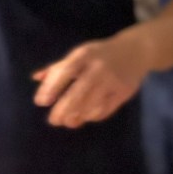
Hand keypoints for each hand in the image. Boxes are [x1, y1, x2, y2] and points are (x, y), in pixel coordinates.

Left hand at [33, 34, 147, 127]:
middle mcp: (98, 68)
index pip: (64, 72)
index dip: (51, 88)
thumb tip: (36, 78)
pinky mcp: (124, 92)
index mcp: (84, 55)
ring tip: (68, 122)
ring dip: (78, 116)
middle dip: (63, 109)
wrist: (136, 50)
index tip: (40, 102)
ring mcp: (113, 81)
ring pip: (92, 104)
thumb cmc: (101, 53)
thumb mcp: (80, 54)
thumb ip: (58, 67)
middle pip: (78, 92)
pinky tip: (86, 117)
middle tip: (53, 120)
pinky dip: (94, 116)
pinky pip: (107, 109)